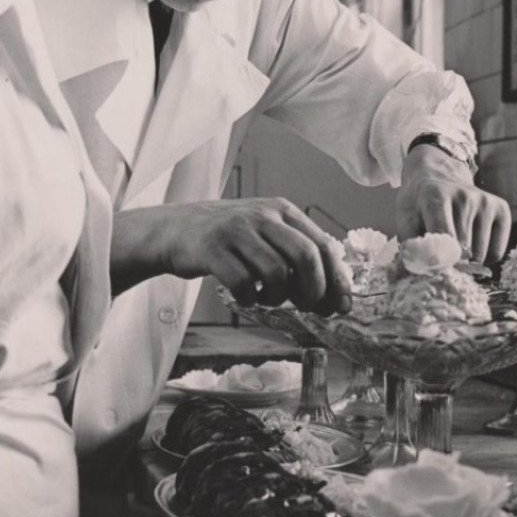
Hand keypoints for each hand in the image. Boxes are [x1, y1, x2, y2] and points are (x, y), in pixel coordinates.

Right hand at [113, 198, 351, 313]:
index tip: (341, 306)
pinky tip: (247, 297)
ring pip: (276, 272)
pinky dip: (250, 299)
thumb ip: (298, 252)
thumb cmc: (232, 240)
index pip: (323, 244)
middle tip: (306, 307)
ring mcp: (236, 230)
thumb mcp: (268, 233)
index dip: (336, 279)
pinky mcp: (212, 248)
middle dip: (313, 290)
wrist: (176, 230)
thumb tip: (334, 292)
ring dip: (278, 296)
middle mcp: (263, 215)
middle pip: (305, 256)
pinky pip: (243, 283)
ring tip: (268, 297)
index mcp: (284, 210)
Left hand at [395, 144, 511, 262]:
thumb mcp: (405, 219)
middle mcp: (465, 196)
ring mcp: (486, 202)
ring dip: (467, 262)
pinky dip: (484, 259)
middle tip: (442, 259)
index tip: (435, 269)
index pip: (444, 236)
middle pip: (463, 250)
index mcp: (435, 196)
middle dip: (451, 264)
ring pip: (480, 255)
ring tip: (455, 247)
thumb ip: (412, 246)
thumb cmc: (419, 203)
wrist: (439, 176)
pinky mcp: (502, 209)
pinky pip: (496, 253)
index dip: (439, 260)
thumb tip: (428, 271)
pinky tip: (472, 246)